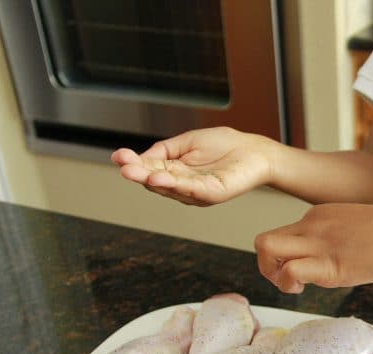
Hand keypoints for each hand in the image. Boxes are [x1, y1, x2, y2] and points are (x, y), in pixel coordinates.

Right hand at [111, 127, 277, 205]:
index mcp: (175, 169)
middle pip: (154, 180)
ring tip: (135, 172)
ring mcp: (196, 191)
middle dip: (137, 173)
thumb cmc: (226, 146)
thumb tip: (140, 156)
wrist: (255, 152)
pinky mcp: (211, 193)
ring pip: (169, 187)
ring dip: (151, 179)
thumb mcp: (188, 141)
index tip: (118, 156)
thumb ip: (165, 149)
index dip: (133, 163)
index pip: (149, 167)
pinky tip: (160, 177)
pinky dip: (174, 184)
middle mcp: (182, 184)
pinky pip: (190, 189)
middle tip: (123, 167)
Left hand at [255, 204, 372, 292]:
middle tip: (286, 280)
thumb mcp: (354, 227)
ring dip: (271, 274)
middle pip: (263, 241)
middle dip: (266, 266)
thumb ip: (336, 239)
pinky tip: (306, 289)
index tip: (302, 270)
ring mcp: (318, 243)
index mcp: (317, 216)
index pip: (282, 235)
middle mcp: (310, 225)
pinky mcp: (329, 264)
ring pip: (266, 250)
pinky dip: (289, 284)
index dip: (284, 258)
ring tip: (295, 287)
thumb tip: (334, 259)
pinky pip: (290, 271)